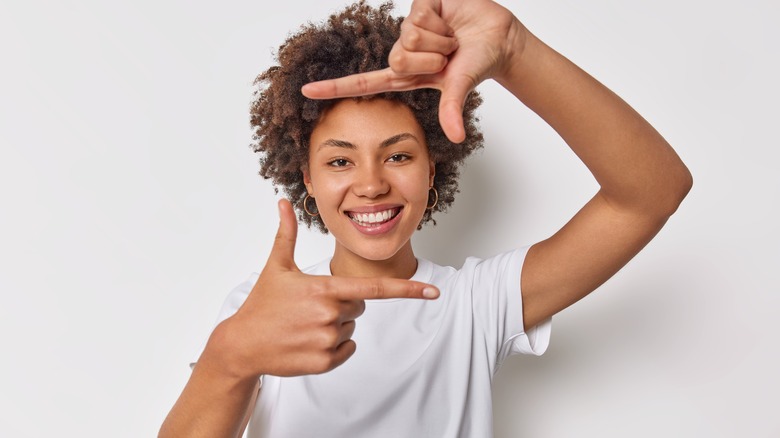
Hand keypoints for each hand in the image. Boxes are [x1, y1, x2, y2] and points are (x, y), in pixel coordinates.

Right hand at [208, 199, 438, 378]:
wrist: (241, 345)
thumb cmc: (261, 304)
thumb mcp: (276, 266)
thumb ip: (287, 233)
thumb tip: (283, 202)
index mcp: (324, 289)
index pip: (374, 289)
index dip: (407, 290)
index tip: (433, 292)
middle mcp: (330, 315)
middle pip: (359, 307)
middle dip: (342, 304)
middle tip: (311, 306)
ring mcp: (327, 340)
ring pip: (351, 328)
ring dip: (335, 325)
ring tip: (304, 324)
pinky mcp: (324, 362)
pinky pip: (347, 349)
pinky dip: (334, 346)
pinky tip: (308, 341)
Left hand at [301, 0, 524, 142]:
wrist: (498, 35)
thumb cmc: (477, 61)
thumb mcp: (460, 86)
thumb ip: (452, 109)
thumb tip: (456, 137)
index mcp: (405, 75)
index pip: (363, 83)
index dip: (334, 87)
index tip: (306, 91)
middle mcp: (402, 51)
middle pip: (396, 58)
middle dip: (430, 59)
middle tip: (447, 56)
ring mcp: (408, 28)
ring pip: (408, 36)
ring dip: (438, 40)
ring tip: (451, 38)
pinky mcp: (418, 5)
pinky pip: (419, 16)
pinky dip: (440, 21)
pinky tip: (449, 18)